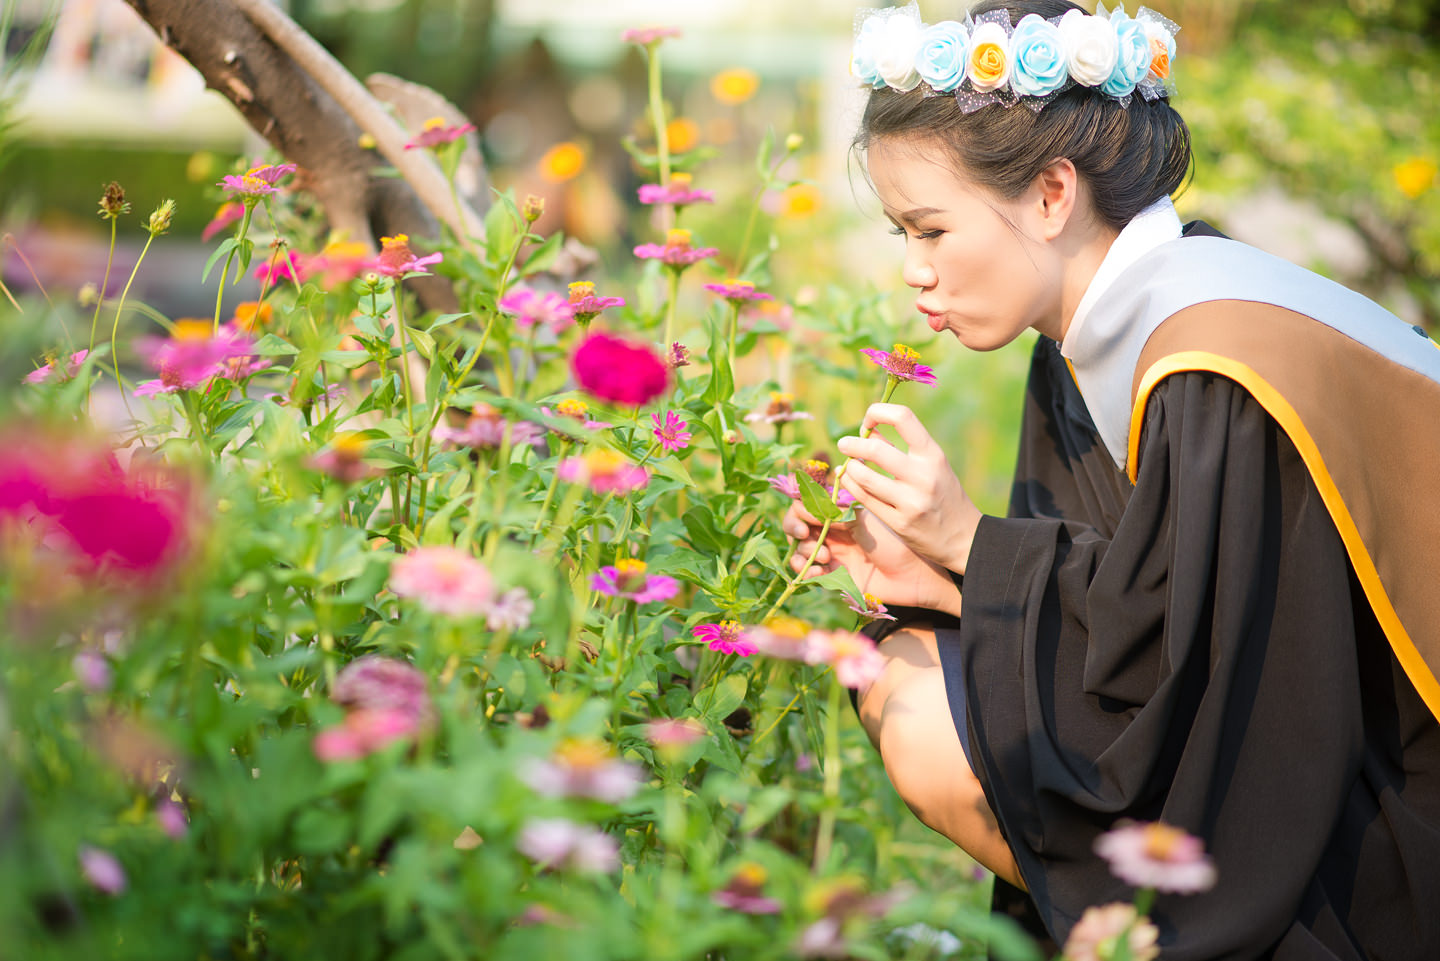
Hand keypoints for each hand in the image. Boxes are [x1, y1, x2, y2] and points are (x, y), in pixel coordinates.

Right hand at [781, 498, 962, 617]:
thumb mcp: (866, 522)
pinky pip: (806, 571)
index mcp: (839, 513)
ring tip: (826, 558)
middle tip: (805, 533)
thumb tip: (814, 497)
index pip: (808, 502)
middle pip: (795, 523)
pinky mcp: (830, 575)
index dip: (802, 507)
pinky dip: (805, 571)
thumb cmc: (896, 544)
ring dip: (803, 551)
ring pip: (798, 548)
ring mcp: (829, 553)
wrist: (912, 577)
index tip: (812, 514)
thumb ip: (839, 511)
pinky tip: (817, 572)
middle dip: (794, 526)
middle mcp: (831, 531)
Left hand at [833, 403, 981, 575]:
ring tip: (848, 466)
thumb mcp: (933, 466)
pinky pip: (864, 500)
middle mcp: (924, 476)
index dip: (878, 412)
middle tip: (844, 444)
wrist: (964, 539)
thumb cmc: (944, 495)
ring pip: (864, 477)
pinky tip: (850, 481)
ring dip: (849, 468)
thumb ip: (901, 448)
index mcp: (933, 455)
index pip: (903, 418)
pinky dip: (851, 486)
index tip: (868, 421)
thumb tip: (868, 430)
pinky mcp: (899, 523)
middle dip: (852, 444)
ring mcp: (911, 502)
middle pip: (875, 449)